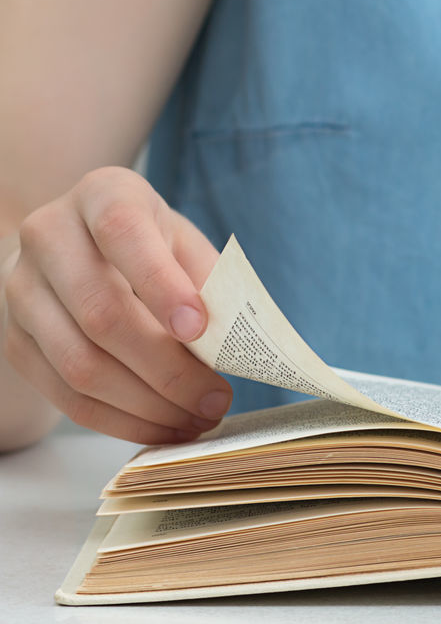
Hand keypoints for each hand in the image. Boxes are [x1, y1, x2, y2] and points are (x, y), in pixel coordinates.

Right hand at [1, 166, 227, 442]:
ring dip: (147, 405)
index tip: (200, 329)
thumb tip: (235, 347)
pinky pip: (64, 395)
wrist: (76, 247)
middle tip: (217, 398)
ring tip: (197, 419)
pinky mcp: (15, 341)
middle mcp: (49, 236)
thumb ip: (210, 283)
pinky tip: (162, 427)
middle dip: (168, 368)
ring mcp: (22, 290)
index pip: (123, 233)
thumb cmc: (151, 245)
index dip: (162, 284)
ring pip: (80, 364)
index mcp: (102, 195)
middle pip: (102, 314)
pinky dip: (120, 421)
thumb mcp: (185, 243)